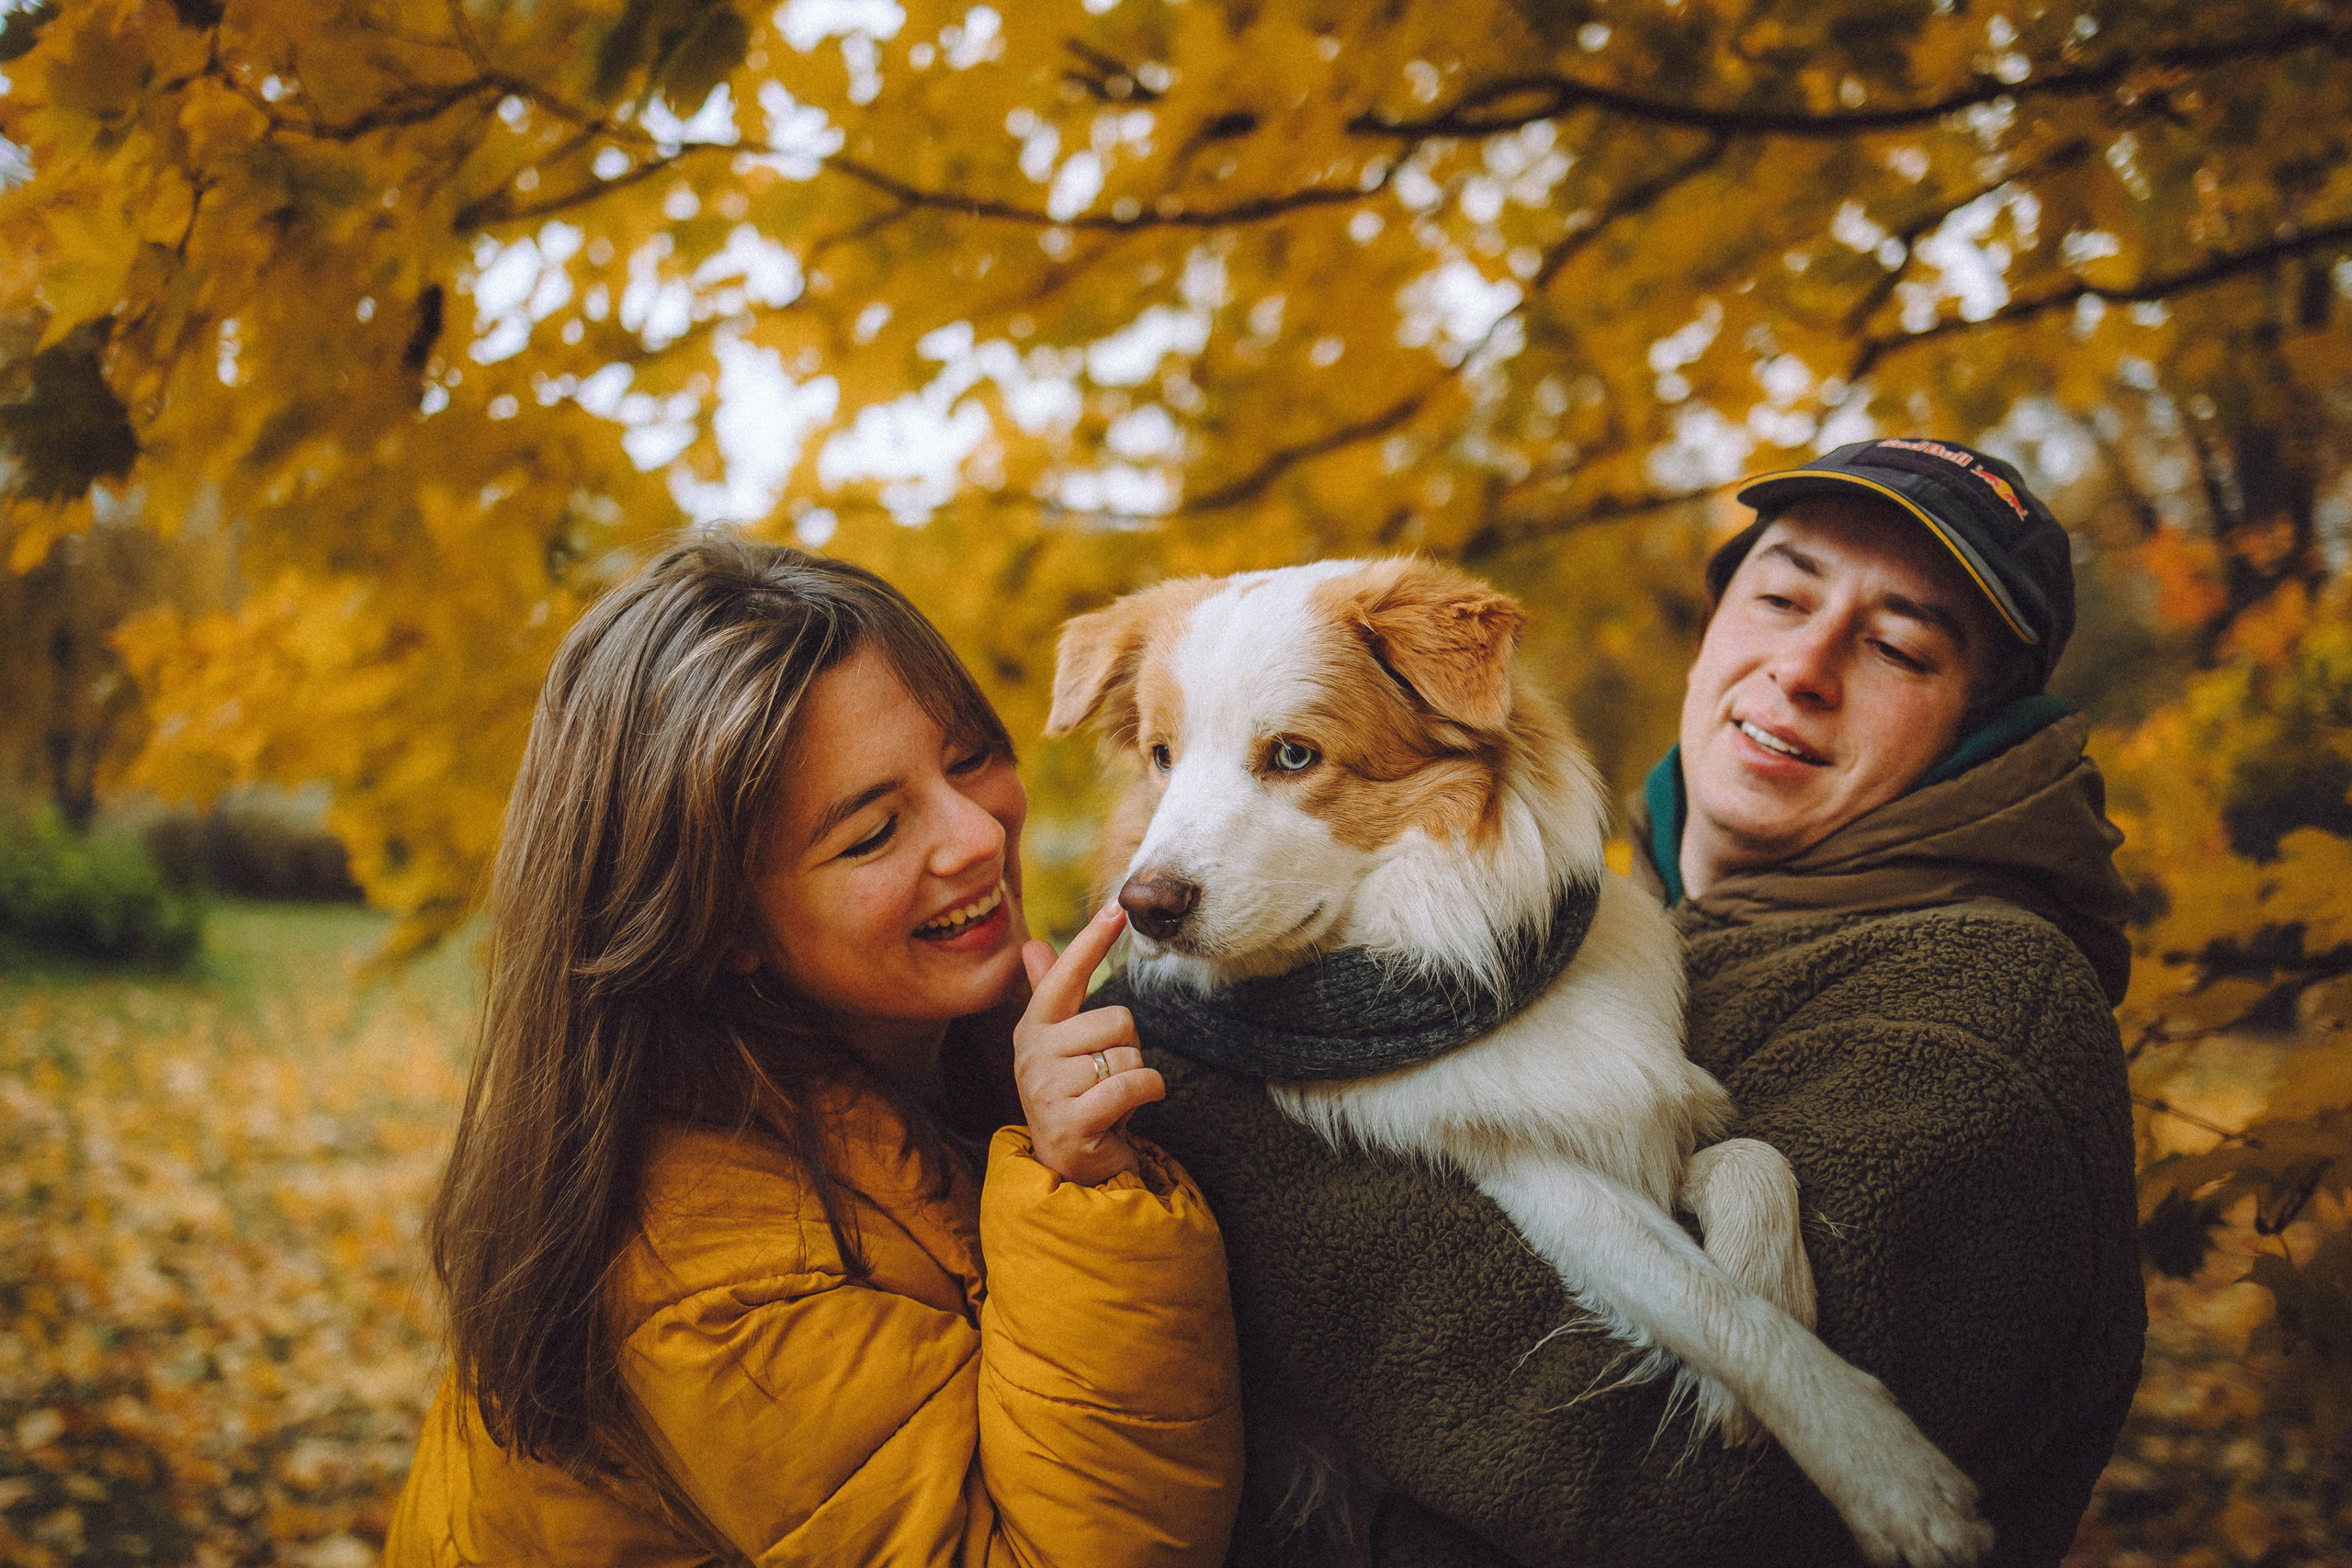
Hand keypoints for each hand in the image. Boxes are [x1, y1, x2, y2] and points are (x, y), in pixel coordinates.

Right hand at [1013, 901, 1163, 1183]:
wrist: (1070, 1167)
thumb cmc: (1074, 1095)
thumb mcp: (1062, 1044)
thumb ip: (1050, 993)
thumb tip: (1030, 945)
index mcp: (1034, 1027)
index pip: (1067, 975)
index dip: (1092, 940)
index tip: (1118, 906)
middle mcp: (1032, 1053)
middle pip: (1117, 1019)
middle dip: (1129, 1049)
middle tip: (1109, 1077)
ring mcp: (1047, 1088)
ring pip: (1128, 1054)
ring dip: (1136, 1077)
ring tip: (1111, 1100)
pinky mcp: (1070, 1121)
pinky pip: (1133, 1085)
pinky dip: (1147, 1094)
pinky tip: (1130, 1113)